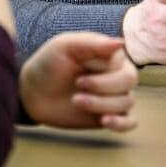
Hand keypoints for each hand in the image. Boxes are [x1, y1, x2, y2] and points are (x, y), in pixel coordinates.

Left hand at [19, 32, 138, 132]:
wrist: (34, 92)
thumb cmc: (50, 63)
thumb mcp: (64, 47)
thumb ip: (92, 44)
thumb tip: (120, 43)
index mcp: (109, 54)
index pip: (121, 62)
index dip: (102, 69)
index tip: (80, 69)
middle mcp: (117, 74)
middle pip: (129, 80)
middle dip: (103, 86)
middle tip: (78, 85)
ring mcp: (115, 96)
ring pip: (127, 102)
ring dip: (101, 104)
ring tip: (76, 101)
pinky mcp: (110, 115)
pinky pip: (130, 122)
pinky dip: (122, 123)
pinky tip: (105, 121)